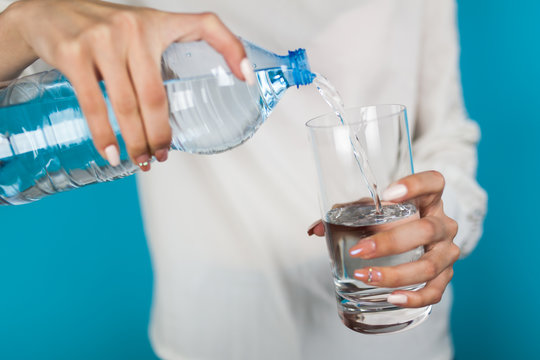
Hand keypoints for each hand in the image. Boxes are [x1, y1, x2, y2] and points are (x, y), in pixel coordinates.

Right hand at [1, 0, 250, 168]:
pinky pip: (94, 103)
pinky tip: (110, 152)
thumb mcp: (138, 30)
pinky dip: (103, 133)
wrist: (45, 15)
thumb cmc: (100, 29)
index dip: (233, 49)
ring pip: (128, 104)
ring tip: (141, 160)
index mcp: (157, 22)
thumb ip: (161, 54)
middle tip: (162, 155)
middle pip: (157, 94)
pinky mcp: (74, 54)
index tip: (247, 79)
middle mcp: (133, 27)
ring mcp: (102, 39)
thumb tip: (184, 97)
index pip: (207, 25)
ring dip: (136, 141)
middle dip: (161, 132)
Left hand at [308, 171, 459, 307]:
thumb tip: (314, 230)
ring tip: (365, 276)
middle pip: (427, 230)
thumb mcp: (371, 211)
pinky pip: (435, 291)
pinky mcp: (445, 276)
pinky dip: (414, 297)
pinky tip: (392, 298)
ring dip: (396, 274)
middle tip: (358, 251)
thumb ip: (344, 215)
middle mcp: (443, 223)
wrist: (417, 241)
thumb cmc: (391, 221)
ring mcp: (447, 251)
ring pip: (430, 265)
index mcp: (429, 199)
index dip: (416, 185)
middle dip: (390, 242)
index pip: (434, 182)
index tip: (388, 193)